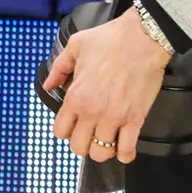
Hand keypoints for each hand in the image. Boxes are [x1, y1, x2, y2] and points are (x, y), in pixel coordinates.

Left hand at [41, 9, 170, 163]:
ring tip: (106, 140)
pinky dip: (124, 155)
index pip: (60, 131)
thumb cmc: (110, 39)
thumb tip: (48, 85)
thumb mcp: (75, 46)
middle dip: (82, 143)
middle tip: (89, 134)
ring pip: (101, 153)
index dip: (65, 130)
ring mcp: (114, 117)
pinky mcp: (135, 119)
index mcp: (75, 96)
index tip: (73, 124)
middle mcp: (92, 111)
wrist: (142, 38)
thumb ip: (59, 68)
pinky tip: (123, 150)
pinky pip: (127, 149)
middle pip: (78, 147)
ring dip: (102, 150)